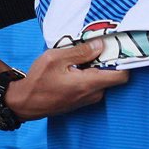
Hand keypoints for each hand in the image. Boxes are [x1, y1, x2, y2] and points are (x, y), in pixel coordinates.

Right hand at [5, 39, 129, 118]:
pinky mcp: (81, 102)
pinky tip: (73, 70)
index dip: (122, 60)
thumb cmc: (38, 81)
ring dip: (95, 69)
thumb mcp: (56, 58)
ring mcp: (87, 100)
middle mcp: (92, 95)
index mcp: (89, 84)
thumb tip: (101, 45)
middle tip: (92, 49)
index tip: (116, 48)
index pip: (122, 75)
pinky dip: (88, 76)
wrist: (25, 103)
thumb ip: (80, 51)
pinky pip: (93, 86)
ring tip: (78, 60)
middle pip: (113, 76)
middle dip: (106, 62)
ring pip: (102, 81)